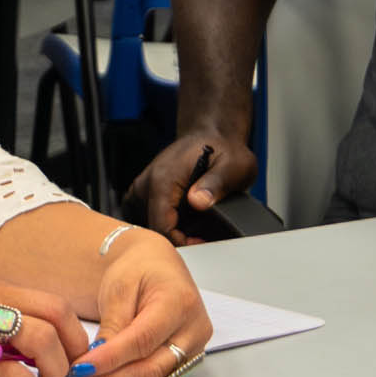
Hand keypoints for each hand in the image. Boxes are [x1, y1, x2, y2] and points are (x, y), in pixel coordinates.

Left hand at [71, 227, 212, 376]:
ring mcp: (194, 346)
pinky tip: (106, 376)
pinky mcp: (186, 358)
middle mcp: (194, 328)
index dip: (111, 358)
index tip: (82, 367)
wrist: (159, 266)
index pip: (143, 339)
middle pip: (152, 367)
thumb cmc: (140, 268)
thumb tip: (96, 361)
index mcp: (180, 302)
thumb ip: (112, 324)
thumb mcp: (119, 286)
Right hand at [128, 129, 259, 245]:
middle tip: (201, 237)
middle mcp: (146, 183)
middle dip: (177, 239)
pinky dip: (166, 224)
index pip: (161, 226)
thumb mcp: (234, 165)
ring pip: (150, 226)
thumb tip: (198, 201)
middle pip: (153, 229)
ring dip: (171, 231)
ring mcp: (142, 189)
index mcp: (163, 179)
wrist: (212, 135)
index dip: (181, 241)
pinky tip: (184, 221)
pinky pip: (149, 219)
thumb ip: (217, 183)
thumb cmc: (223, 148)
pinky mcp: (144, 193)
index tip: (200, 241)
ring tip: (194, 227)